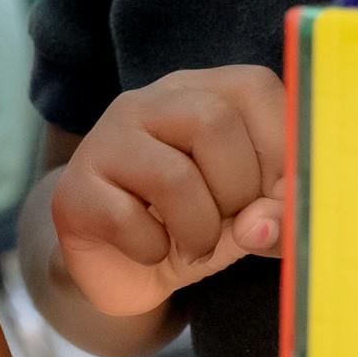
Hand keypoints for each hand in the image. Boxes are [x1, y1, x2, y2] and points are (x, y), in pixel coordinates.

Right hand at [46, 65, 290, 323]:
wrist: (123, 268)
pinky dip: (153, 250)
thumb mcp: (250, 218)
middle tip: (228, 224)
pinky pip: (126, 219)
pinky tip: (151, 250)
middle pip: (214, 123)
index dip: (282, 151)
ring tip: (196, 247)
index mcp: (204, 90)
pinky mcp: (75, 190)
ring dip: (200, 229)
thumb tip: (262, 225)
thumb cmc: (195, 225)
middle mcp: (151, 101)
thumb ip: (275, 216)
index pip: (255, 88)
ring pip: (173, 175)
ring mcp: (106, 140)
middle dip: (238, 191)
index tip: (275, 197)